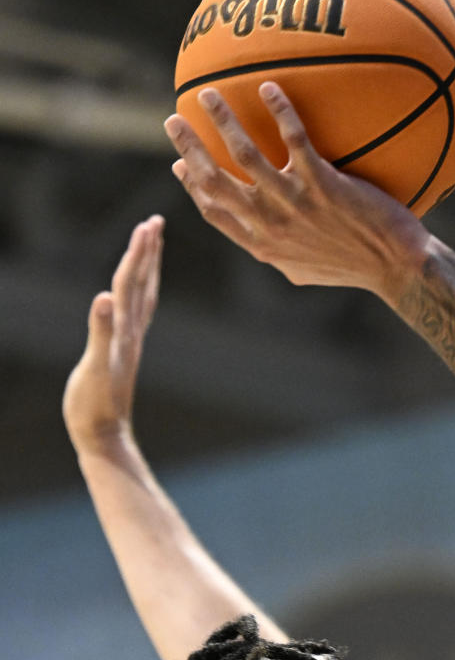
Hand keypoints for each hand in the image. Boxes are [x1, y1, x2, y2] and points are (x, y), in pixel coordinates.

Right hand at [62, 216, 163, 454]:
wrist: (105, 437)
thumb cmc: (94, 406)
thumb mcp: (94, 368)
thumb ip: (100, 332)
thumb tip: (103, 298)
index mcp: (124, 331)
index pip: (130, 283)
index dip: (137, 253)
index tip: (147, 224)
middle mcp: (131, 332)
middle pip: (141, 284)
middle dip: (147, 252)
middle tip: (155, 222)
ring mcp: (130, 342)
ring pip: (142, 297)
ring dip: (146, 269)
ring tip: (151, 246)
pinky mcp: (124, 352)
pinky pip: (136, 315)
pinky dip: (137, 296)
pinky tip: (134, 294)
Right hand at [164, 84, 429, 294]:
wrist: (396, 266)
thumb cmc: (356, 267)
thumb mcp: (305, 269)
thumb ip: (278, 251)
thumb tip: (262, 237)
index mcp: (263, 245)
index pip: (214, 212)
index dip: (191, 187)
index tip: (179, 164)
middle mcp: (271, 224)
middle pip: (214, 181)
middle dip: (188, 148)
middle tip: (174, 120)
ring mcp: (295, 203)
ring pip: (244, 154)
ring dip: (221, 120)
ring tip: (208, 92)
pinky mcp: (323, 184)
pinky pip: (294, 138)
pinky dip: (279, 110)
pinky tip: (269, 87)